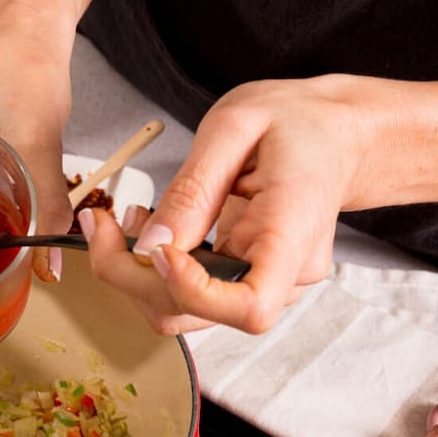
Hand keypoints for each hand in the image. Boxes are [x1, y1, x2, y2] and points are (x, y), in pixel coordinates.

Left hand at [80, 75, 370, 334]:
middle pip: (199, 314)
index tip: (158, 249)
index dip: (191, 292)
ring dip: (138, 274)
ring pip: (184, 311)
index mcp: (293, 233)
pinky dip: (155, 269)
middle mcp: (286, 275)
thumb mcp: (236, 127)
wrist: (337, 134)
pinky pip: (191, 295)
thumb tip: (149, 246)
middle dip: (134, 276)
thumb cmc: (296, 122)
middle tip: (100, 223)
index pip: (250, 307)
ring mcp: (268, 284)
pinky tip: (152, 228)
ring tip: (129, 217)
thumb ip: (192, 189)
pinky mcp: (246, 281)